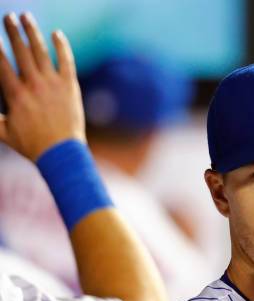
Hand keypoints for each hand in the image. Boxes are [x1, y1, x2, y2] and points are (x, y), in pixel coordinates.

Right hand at [0, 12, 84, 160]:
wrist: (62, 154)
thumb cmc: (32, 145)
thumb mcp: (4, 132)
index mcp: (15, 94)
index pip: (0, 63)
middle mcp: (33, 85)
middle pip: (20, 50)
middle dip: (12, 31)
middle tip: (8, 17)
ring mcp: (53, 84)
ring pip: (41, 51)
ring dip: (32, 32)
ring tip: (26, 17)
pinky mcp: (70, 87)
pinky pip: (66, 61)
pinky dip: (61, 46)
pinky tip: (57, 34)